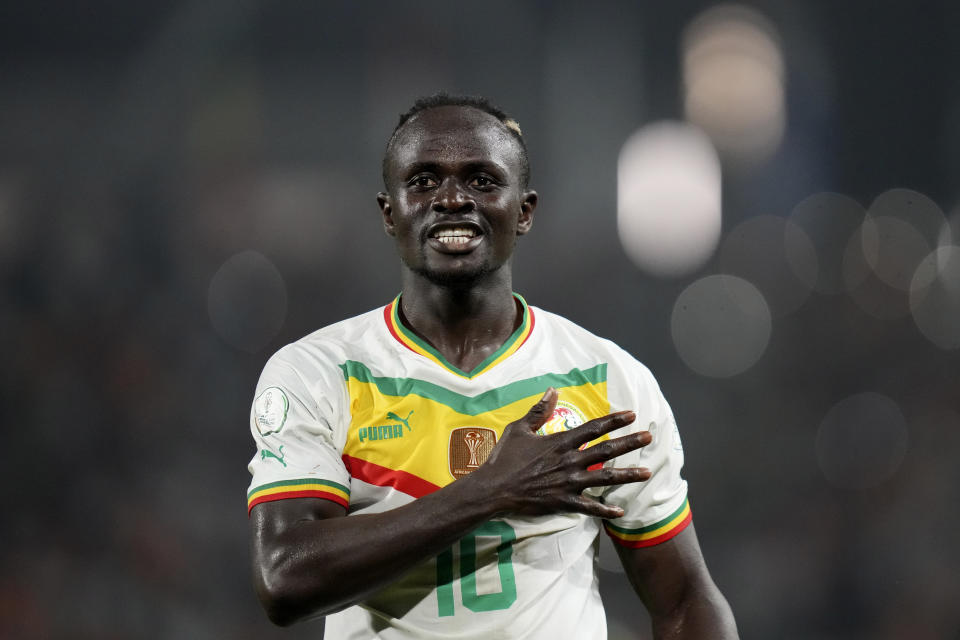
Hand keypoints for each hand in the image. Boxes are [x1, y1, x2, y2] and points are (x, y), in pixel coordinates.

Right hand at [472, 387, 651, 518]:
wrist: (494, 489)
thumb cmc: (504, 458)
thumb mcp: (519, 429)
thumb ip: (539, 411)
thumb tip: (553, 390)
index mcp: (560, 442)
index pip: (593, 428)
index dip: (614, 420)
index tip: (631, 414)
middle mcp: (569, 461)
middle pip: (606, 450)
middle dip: (630, 442)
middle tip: (649, 437)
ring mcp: (569, 483)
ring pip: (605, 477)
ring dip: (628, 475)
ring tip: (647, 472)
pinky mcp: (564, 502)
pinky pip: (590, 507)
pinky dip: (606, 510)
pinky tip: (621, 512)